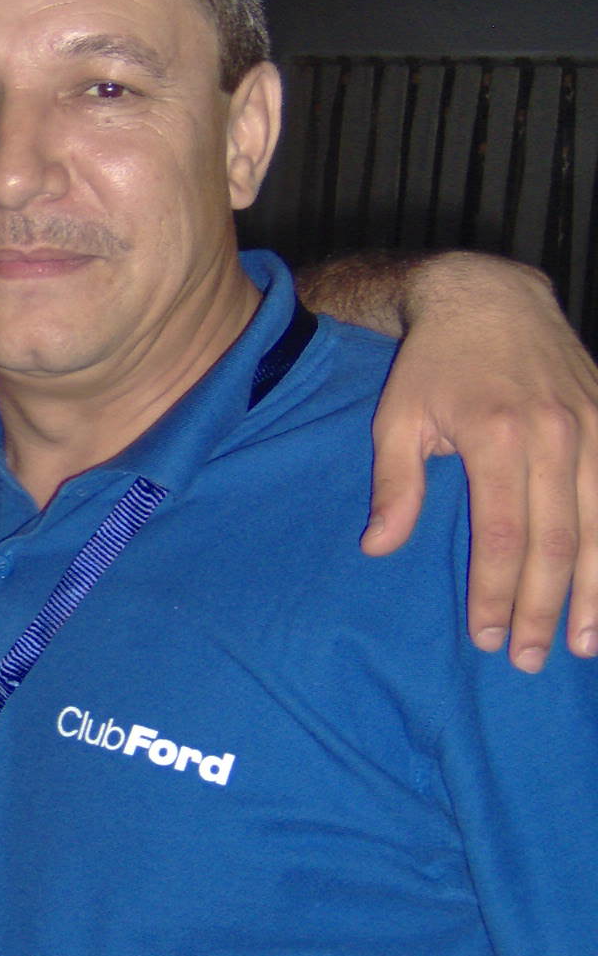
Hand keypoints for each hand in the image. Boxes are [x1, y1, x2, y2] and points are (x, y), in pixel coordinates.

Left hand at [362, 254, 597, 669]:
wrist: (489, 297)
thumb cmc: (433, 363)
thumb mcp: (396, 417)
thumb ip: (395, 484)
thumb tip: (379, 547)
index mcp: (496, 435)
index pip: (503, 534)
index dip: (496, 591)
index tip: (487, 636)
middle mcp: (555, 433)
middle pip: (557, 541)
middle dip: (546, 607)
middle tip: (533, 658)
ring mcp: (591, 426)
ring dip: (596, 590)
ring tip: (586, 643)